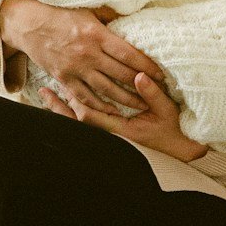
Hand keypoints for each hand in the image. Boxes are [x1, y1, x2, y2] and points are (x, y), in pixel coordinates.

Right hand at [0, 0, 164, 115]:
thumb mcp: (88, 9)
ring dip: (125, 99)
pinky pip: (84, 97)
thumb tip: (133, 15)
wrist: (29, 24)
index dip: (147, 66)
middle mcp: (88, 54)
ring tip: (142, 106)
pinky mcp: (63, 78)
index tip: (161, 74)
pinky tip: (113, 111)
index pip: (129, 54)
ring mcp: (75, 68)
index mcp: (96, 35)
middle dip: (141, 85)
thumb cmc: (60, 13)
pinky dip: (100, 106)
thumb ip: (110, 15)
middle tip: (158, 92)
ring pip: (106, 89)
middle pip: (121, 74)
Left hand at [41, 69, 206, 163]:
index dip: (75, 102)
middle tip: (44, 92)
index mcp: (122, 130)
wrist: (182, 150)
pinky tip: (67, 103)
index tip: (62, 87)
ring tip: (47, 96)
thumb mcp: (167, 110)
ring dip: (63, 110)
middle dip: (60, 107)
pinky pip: (90, 124)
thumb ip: (152, 94)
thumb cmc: (174, 129)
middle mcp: (113, 135)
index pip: (91, 116)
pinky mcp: (115, 133)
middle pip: (78, 121)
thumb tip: (139, 76)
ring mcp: (113, 135)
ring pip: (81, 124)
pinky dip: (75, 113)